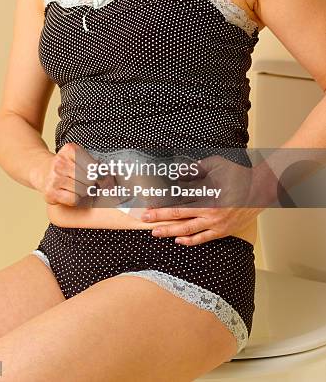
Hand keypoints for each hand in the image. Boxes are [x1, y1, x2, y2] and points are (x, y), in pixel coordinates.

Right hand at [34, 142, 115, 206]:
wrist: (44, 171)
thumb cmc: (68, 166)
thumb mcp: (81, 158)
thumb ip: (98, 166)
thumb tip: (112, 183)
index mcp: (70, 149)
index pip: (94, 167)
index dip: (101, 175)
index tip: (100, 178)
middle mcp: (60, 162)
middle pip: (90, 179)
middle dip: (92, 184)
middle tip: (86, 183)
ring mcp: (54, 177)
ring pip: (83, 190)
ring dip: (83, 192)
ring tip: (76, 186)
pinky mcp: (50, 192)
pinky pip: (74, 200)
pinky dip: (75, 199)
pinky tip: (69, 193)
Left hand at [139, 154, 274, 244]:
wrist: (260, 189)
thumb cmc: (238, 174)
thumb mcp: (216, 165)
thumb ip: (195, 169)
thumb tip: (177, 172)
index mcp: (208, 195)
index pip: (178, 201)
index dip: (162, 204)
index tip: (149, 205)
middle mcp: (210, 212)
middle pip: (179, 217)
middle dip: (160, 218)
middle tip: (145, 219)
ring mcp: (216, 223)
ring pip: (188, 230)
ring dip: (170, 231)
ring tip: (156, 232)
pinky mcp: (223, 231)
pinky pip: (203, 239)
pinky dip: (190, 241)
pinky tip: (178, 241)